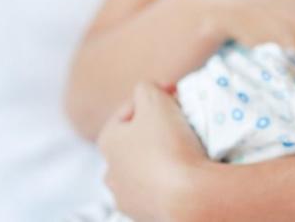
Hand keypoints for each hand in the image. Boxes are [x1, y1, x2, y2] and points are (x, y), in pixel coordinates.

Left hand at [97, 82, 207, 220]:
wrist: (187, 197)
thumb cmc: (167, 142)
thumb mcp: (154, 97)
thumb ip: (146, 86)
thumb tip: (149, 91)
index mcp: (107, 142)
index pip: (129, 110)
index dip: (154, 97)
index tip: (177, 94)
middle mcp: (110, 173)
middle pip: (135, 142)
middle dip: (155, 130)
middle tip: (180, 122)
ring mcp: (126, 198)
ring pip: (144, 169)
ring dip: (160, 158)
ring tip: (185, 150)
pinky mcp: (145, 217)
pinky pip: (156, 191)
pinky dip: (168, 181)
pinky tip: (184, 175)